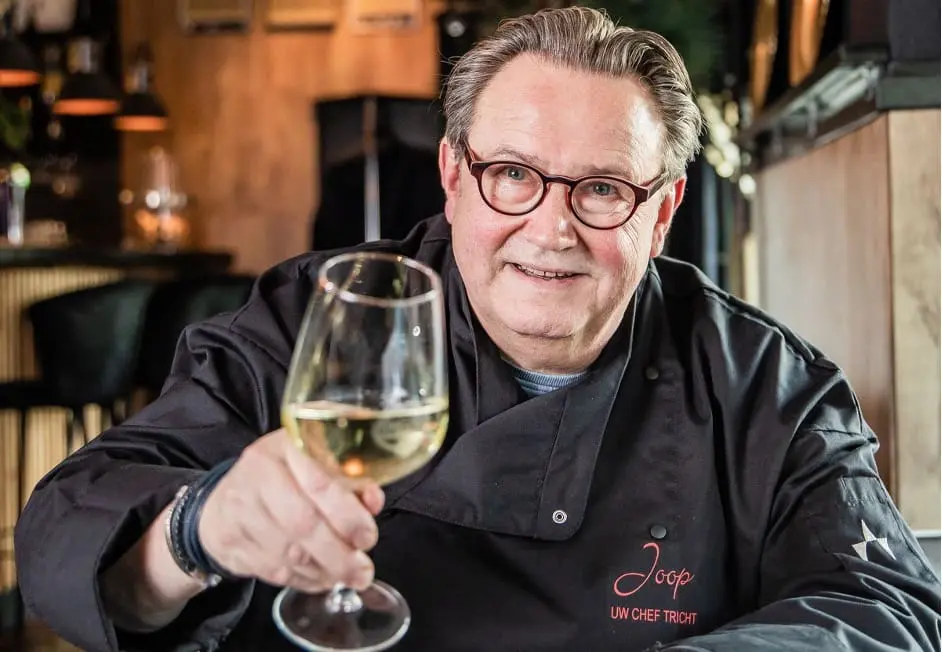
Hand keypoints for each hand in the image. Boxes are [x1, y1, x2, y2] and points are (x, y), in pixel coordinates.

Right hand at [197, 428, 384, 591]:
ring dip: (325, 570)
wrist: (222, 501)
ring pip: (289, 553)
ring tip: (346, 576)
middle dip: (339, 553)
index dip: (348, 515)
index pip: (319, 483)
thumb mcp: (314, 465)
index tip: (367, 537)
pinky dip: (304, 579)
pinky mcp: (228, 543)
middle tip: (362, 570)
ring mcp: (238, 510)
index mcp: (284, 447)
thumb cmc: (281, 480)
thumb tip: (372, 501)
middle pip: (303, 523)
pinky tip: (321, 577)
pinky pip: (273, 571)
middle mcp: (256, 475)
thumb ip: (349, 481)